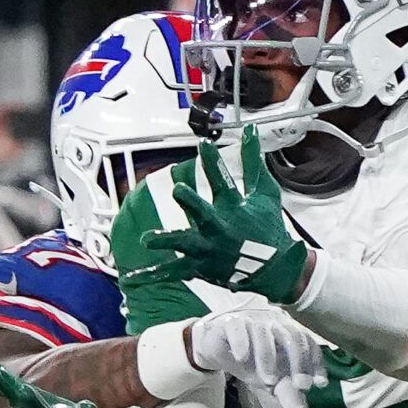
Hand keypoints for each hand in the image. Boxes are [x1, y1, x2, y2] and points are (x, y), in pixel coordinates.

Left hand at [128, 128, 311, 303]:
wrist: (275, 269)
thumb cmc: (267, 227)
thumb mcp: (265, 193)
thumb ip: (253, 161)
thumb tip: (249, 130)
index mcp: (234, 207)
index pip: (223, 180)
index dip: (214, 162)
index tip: (203, 144)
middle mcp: (220, 227)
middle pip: (204, 213)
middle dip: (192, 202)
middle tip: (178, 189)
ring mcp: (209, 249)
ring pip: (186, 243)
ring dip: (167, 240)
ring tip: (146, 239)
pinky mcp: (201, 266)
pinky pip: (174, 271)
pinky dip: (154, 274)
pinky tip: (133, 276)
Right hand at [186, 307, 328, 407]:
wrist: (217, 351)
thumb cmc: (250, 363)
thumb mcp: (271, 381)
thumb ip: (288, 395)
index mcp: (289, 334)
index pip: (308, 344)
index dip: (315, 363)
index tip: (318, 384)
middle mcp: (275, 324)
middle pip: (292, 336)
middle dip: (297, 362)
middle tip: (297, 386)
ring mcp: (253, 321)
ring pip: (264, 333)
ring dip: (267, 358)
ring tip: (267, 381)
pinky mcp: (231, 322)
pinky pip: (238, 328)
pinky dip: (241, 343)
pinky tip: (242, 358)